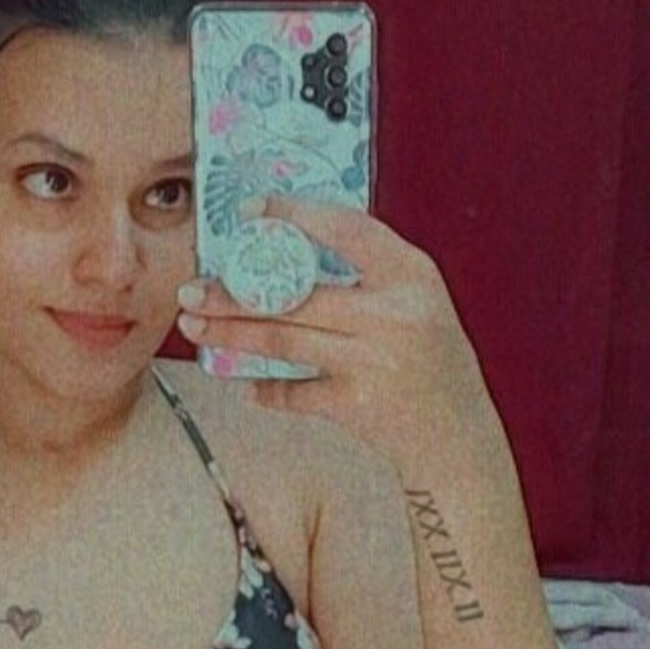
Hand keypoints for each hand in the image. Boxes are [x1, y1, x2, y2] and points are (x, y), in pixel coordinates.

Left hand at [176, 198, 508, 475]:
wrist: (458, 438)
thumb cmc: (431, 364)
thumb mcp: (418, 303)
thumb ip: (370, 277)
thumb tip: (285, 256)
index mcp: (412, 276)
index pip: (346, 229)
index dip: (295, 215)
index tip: (251, 210)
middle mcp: (393, 315)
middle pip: (297, 295)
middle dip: (233, 293)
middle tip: (191, 289)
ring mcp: (373, 361)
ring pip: (284, 340)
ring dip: (231, 333)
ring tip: (194, 326)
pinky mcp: (356, 405)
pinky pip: (295, 392)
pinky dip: (267, 389)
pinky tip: (245, 382)